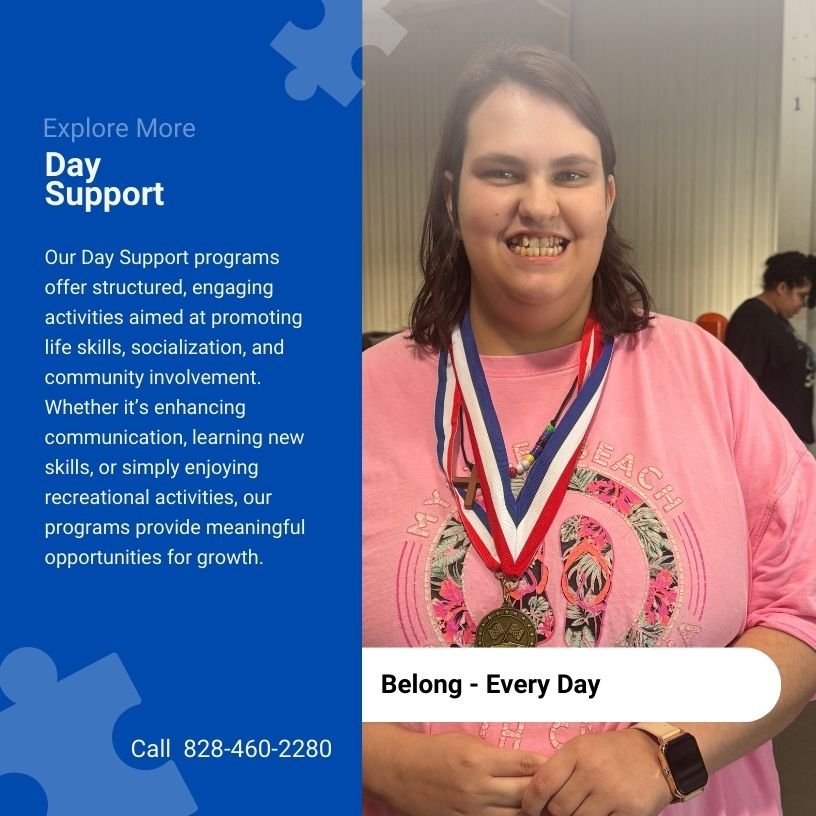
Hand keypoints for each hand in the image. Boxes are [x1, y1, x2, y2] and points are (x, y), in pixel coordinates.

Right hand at [364, 724, 545, 815]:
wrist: (401, 771)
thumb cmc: (435, 750)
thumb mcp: (466, 742)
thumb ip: (496, 754)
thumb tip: (526, 763)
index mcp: (480, 760)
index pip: (526, 763)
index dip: (547, 765)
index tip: (560, 764)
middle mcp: (478, 787)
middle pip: (526, 793)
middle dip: (545, 790)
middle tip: (559, 787)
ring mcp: (472, 810)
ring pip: (516, 815)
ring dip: (532, 810)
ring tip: (544, 804)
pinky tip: (518, 813)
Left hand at [521, 729, 673, 815]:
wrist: (654, 755)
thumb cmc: (610, 753)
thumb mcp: (582, 749)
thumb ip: (560, 769)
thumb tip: (535, 798)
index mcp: (577, 752)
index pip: (543, 783)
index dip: (531, 802)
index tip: (529, 810)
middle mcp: (593, 771)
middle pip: (558, 808)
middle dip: (553, 814)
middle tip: (555, 813)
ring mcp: (612, 793)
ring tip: (577, 811)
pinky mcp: (630, 812)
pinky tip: (596, 814)